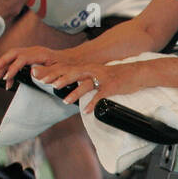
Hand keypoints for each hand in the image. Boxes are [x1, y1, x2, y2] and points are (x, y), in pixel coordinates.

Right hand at [0, 45, 65, 83]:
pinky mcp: (29, 57)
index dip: (12, 68)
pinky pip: (15, 60)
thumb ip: (46, 72)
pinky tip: (9, 80)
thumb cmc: (65, 66)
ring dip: (3, 66)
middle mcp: (32, 50)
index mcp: (39, 53)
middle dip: (1, 62)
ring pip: (12, 56)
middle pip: (12, 53)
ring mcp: (30, 52)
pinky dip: (10, 69)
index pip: (21, 59)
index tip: (6, 77)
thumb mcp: (58, 70)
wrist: (70, 60)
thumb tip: (33, 73)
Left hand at [33, 58, 152, 111]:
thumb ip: (84, 79)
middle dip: (59, 78)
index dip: (53, 72)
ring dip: (75, 92)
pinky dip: (93, 104)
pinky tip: (86, 110)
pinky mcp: (112, 87)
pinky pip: (101, 96)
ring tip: (65, 100)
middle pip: (73, 73)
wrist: (137, 73)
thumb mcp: (98, 74)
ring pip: (86, 84)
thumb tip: (70, 86)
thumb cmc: (116, 76)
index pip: (67, 68)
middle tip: (47, 84)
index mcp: (88, 68)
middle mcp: (93, 71)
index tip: (40, 75)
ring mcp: (103, 78)